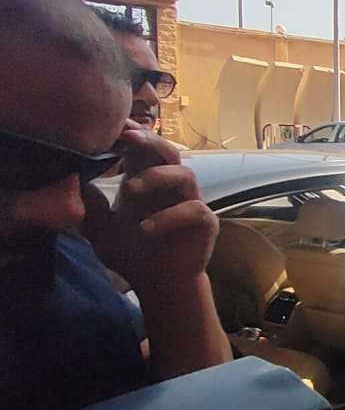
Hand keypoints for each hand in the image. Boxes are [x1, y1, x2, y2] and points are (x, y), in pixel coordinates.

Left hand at [81, 128, 217, 295]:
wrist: (158, 284)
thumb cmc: (133, 252)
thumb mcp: (99, 228)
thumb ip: (90, 204)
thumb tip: (74, 176)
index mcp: (149, 182)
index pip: (145, 149)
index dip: (133, 134)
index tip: (115, 125)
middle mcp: (172, 187)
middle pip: (169, 151)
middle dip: (150, 140)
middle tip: (127, 137)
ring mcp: (192, 203)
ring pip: (185, 175)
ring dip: (156, 177)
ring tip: (129, 190)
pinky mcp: (205, 223)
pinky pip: (193, 210)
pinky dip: (168, 217)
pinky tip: (146, 229)